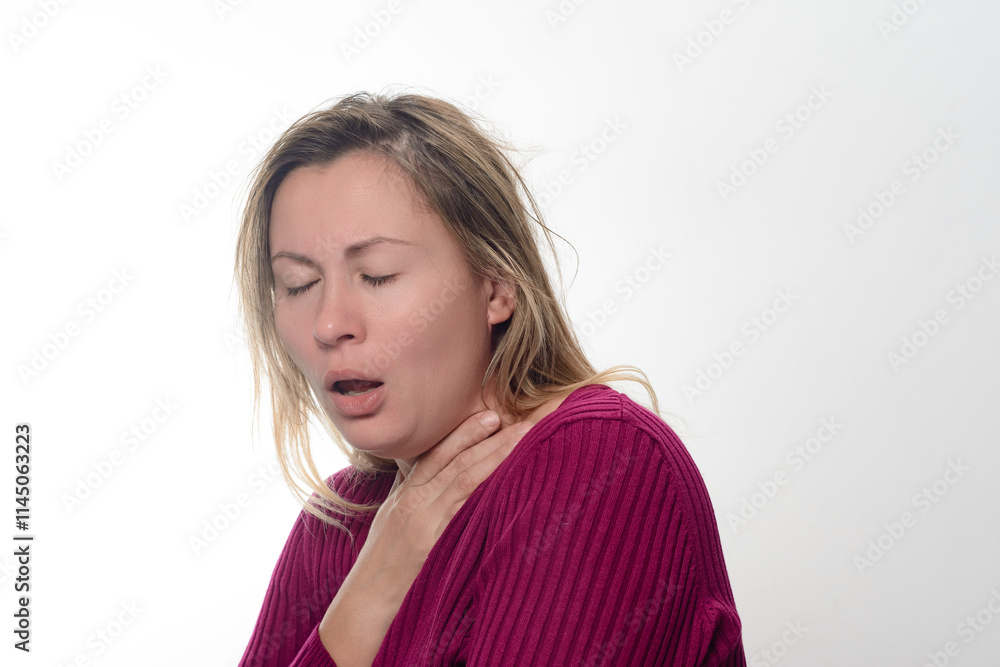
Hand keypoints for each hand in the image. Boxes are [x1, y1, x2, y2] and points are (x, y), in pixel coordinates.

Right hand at [318, 410, 530, 665]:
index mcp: (403, 495)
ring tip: (519, 434)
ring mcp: (418, 516)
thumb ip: (413, 503)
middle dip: (480, 433)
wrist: (362, 605)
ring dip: (493, 451)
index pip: (435, 453)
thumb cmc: (381, 572)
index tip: (487, 414)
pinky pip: (460, 504)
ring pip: (461, 474)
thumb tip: (433, 486)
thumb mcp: (394, 527)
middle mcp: (410, 499)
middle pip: (450, 456)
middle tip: (508, 412)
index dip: (462, 432)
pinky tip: (504, 474)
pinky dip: (483, 484)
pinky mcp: (426, 537)